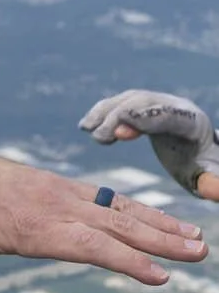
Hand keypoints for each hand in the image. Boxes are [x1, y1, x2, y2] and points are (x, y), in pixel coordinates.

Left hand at [0, 153, 206, 292]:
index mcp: (31, 226)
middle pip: (115, 224)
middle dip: (159, 240)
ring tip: (195, 237)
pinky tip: (157, 218)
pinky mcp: (56, 185)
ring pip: (117, 207)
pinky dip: (134, 207)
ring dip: (157, 222)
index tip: (160, 276)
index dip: (126, 260)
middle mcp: (52, 206)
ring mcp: (58, 192)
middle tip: (199, 252)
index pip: (89, 244)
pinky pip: (103, 197)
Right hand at [80, 89, 218, 200]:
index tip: (120, 131)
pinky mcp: (144, 107)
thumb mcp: (209, 177)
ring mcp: (159, 103)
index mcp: (193, 123)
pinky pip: (121, 103)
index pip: (168, 115)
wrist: (204, 153)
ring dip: (105, 111)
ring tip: (87, 130)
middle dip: (119, 116)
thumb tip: (217, 193)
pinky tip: (86, 126)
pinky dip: (102, 112)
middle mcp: (176, 106)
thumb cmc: (206, 169)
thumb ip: (212, 183)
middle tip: (100, 138)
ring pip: (129, 99)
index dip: (145, 120)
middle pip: (144, 102)